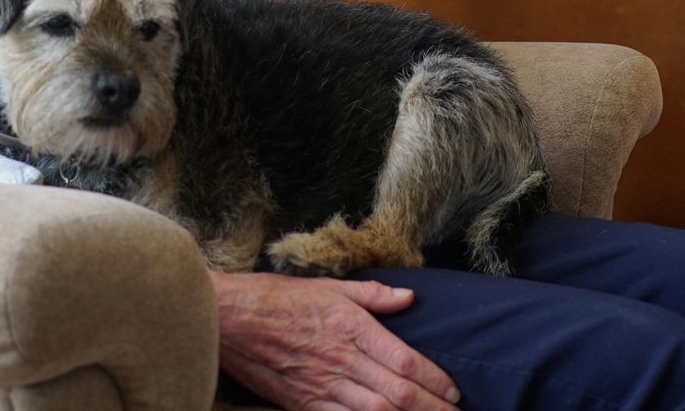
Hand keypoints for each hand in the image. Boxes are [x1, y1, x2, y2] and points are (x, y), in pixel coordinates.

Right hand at [210, 270, 459, 410]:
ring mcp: (323, 388)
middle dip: (433, 410)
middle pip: (399, 395)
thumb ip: (372, 295)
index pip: (405, 362)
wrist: (229, 320)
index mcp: (352, 328)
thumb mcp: (329, 286)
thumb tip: (408, 299)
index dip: (436, 380)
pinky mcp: (304, 405)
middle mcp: (343, 361)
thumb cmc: (277, 298)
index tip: (455, 391)